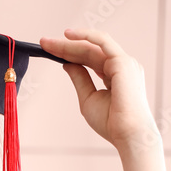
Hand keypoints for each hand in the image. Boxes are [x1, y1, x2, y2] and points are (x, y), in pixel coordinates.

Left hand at [39, 29, 158, 151]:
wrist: (127, 135)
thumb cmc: (111, 123)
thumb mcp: (88, 98)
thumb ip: (80, 78)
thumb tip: (67, 64)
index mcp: (115, 74)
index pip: (89, 58)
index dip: (69, 53)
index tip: (49, 51)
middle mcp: (121, 65)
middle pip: (88, 50)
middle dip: (65, 46)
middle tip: (43, 43)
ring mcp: (123, 62)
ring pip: (92, 46)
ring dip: (69, 43)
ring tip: (48, 43)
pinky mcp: (122, 62)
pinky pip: (102, 42)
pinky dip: (85, 36)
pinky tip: (68, 35)